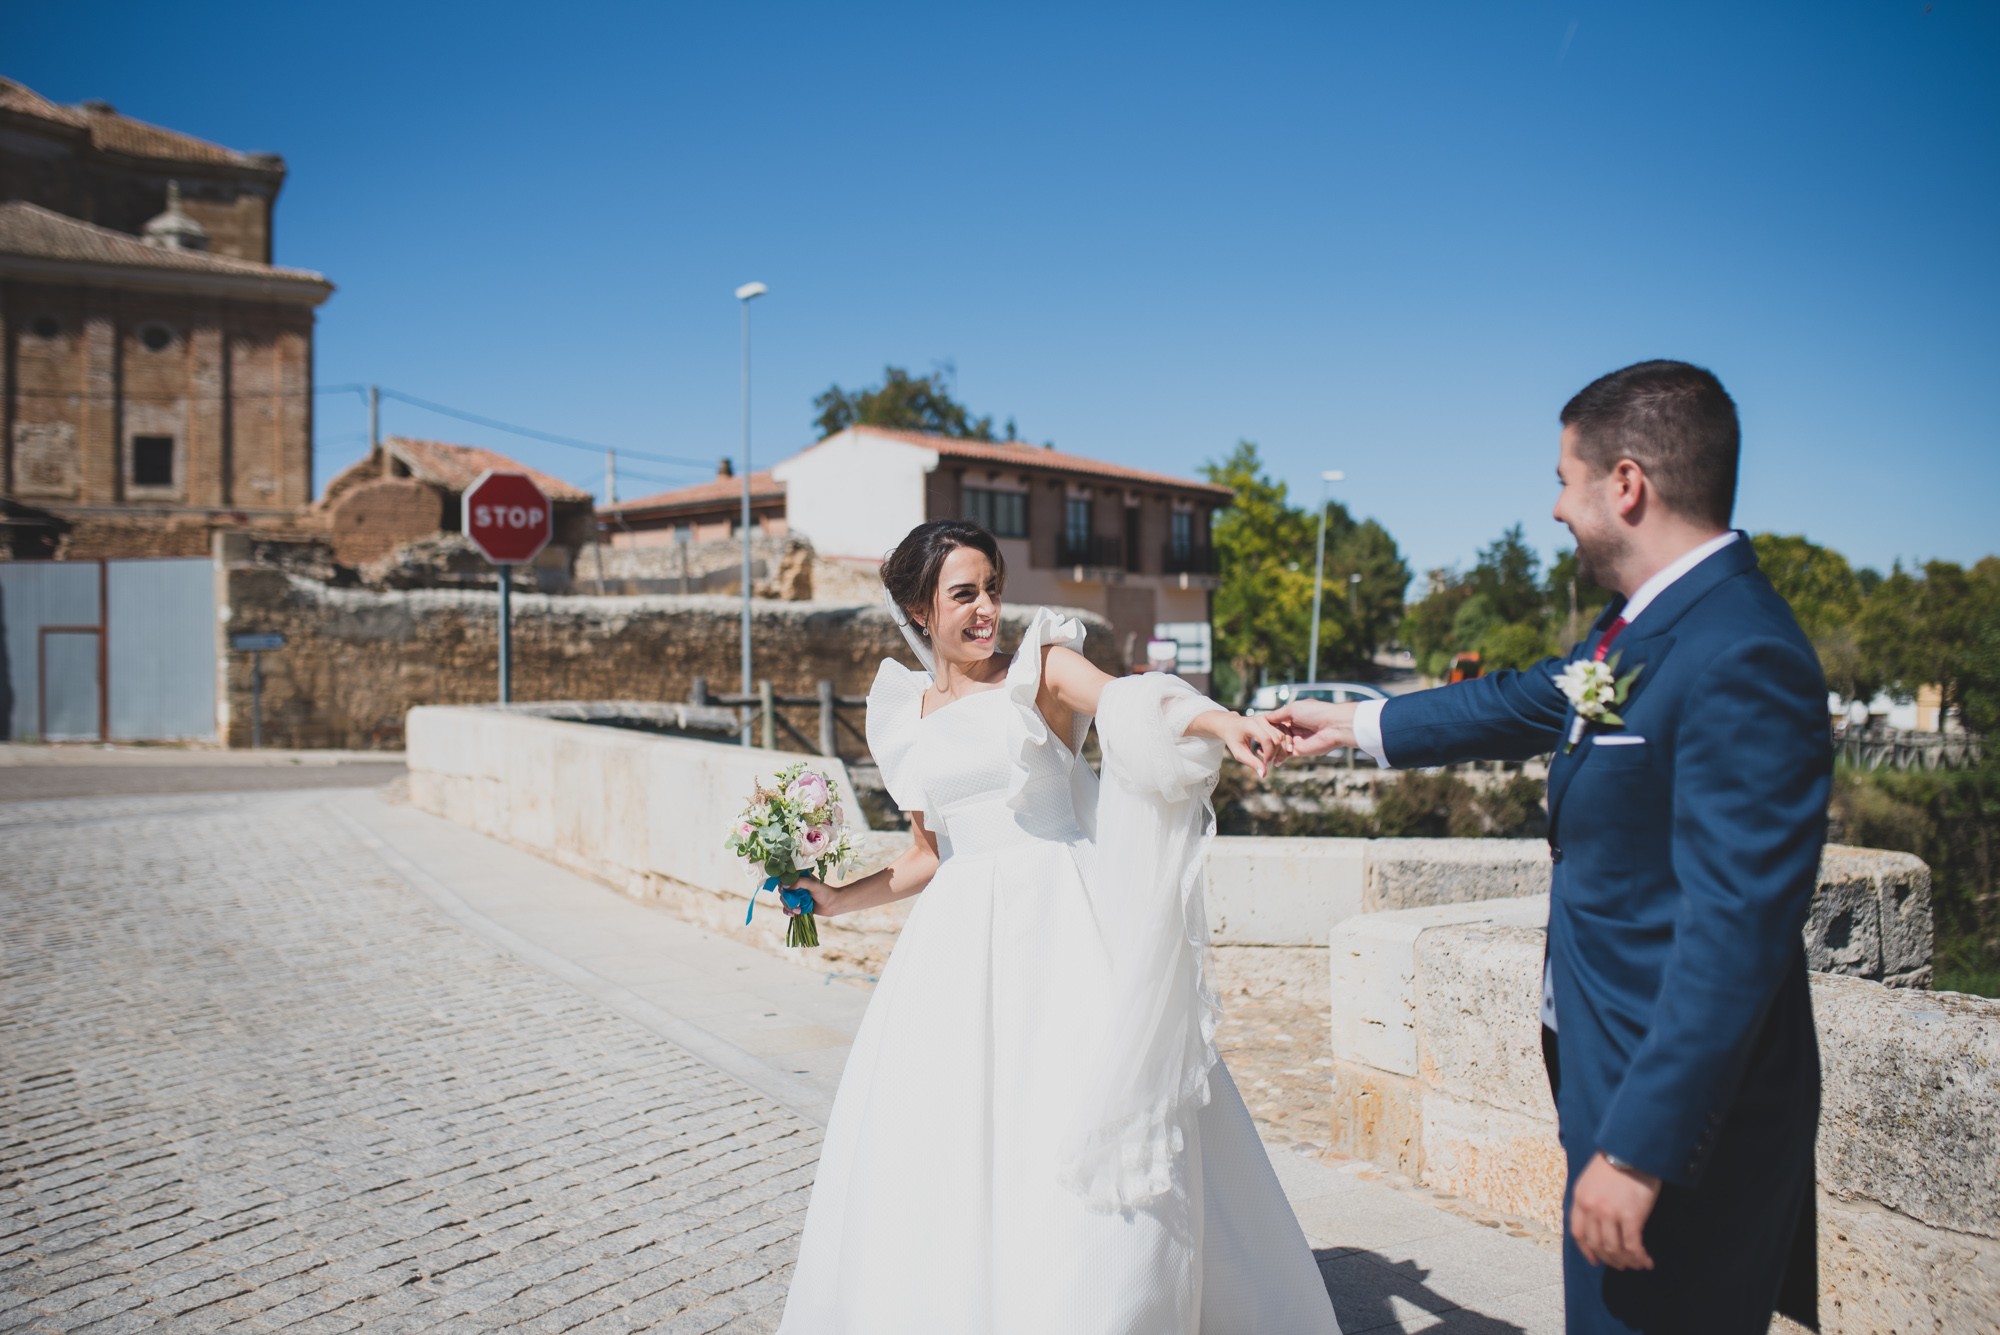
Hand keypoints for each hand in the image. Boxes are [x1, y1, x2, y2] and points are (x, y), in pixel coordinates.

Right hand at [782, 876, 838, 918]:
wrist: (833, 904)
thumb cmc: (825, 892)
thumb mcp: (813, 884)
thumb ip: (799, 883)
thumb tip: (784, 886)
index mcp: (799, 878)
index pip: (785, 880)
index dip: (782, 885)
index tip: (784, 890)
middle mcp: (796, 887)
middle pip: (783, 892)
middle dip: (786, 899)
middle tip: (794, 904)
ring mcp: (796, 897)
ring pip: (785, 901)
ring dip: (788, 907)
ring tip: (798, 911)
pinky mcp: (797, 906)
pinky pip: (787, 908)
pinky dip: (788, 912)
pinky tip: (794, 914)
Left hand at [1194, 711, 1293, 778]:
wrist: (1232, 725)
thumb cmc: (1234, 740)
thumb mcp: (1239, 752)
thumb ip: (1251, 762)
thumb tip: (1264, 775)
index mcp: (1251, 725)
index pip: (1267, 740)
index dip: (1269, 755)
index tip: (1266, 765)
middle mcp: (1262, 719)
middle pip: (1277, 739)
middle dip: (1277, 754)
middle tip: (1273, 764)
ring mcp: (1269, 719)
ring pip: (1282, 736)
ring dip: (1281, 750)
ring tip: (1274, 760)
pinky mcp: (1273, 721)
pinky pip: (1284, 733)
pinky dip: (1284, 744)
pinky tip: (1275, 752)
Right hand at [1263, 699, 1359, 757]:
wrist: (1333, 726)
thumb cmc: (1316, 712)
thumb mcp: (1293, 709)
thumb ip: (1278, 715)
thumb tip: (1263, 717)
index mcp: (1292, 716)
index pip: (1274, 722)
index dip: (1264, 725)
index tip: (1253, 726)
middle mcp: (1293, 728)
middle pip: (1274, 734)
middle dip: (1265, 738)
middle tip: (1255, 741)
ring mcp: (1295, 740)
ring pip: (1278, 745)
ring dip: (1269, 748)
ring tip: (1259, 750)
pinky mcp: (1299, 751)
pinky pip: (1284, 755)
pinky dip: (1276, 756)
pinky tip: (1267, 757)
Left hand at [1569, 1152, 1660, 1270]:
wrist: (1633, 1149)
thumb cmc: (1617, 1160)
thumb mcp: (1592, 1178)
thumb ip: (1590, 1198)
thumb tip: (1597, 1221)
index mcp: (1580, 1198)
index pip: (1578, 1233)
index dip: (1587, 1251)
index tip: (1595, 1260)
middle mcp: (1592, 1208)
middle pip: (1597, 1244)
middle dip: (1609, 1259)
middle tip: (1620, 1265)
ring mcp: (1610, 1213)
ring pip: (1615, 1249)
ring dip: (1626, 1261)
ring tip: (1636, 1264)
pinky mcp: (1631, 1216)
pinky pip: (1633, 1246)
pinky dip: (1639, 1257)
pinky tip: (1646, 1261)